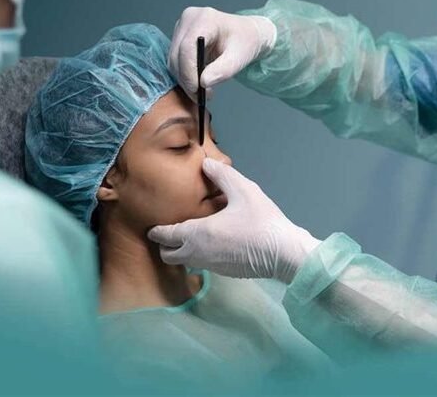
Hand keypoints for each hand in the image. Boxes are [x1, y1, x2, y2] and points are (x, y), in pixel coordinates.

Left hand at [148, 158, 319, 282]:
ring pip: (185, 262)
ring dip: (182, 252)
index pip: (165, 236)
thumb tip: (206, 163)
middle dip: (165, 245)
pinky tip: (214, 243)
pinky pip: (202, 265)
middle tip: (171, 232)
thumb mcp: (243, 190)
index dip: (157, 230)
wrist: (283, 252)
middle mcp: (199, 253)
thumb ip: (221, 176)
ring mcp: (211, 265)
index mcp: (197, 233)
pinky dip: (200, 256)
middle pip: (168, 256)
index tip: (153, 226)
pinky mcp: (224, 272)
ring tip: (191, 236)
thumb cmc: (262, 221)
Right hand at [168, 6, 276, 95]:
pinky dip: (184, 74)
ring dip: (184, 79)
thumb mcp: (239, 58)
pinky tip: (198, 82)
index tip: (197, 90)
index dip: (189, 71)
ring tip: (202, 91)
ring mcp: (182, 26)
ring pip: (173, 59)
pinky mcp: (180, 36)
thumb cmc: (246, 42)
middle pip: (177, 54)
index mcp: (205, 19)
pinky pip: (175, 59)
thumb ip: (223, 70)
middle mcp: (189, 19)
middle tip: (200, 97)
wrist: (247, 34)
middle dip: (186, 79)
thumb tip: (203, 82)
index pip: (187, 47)